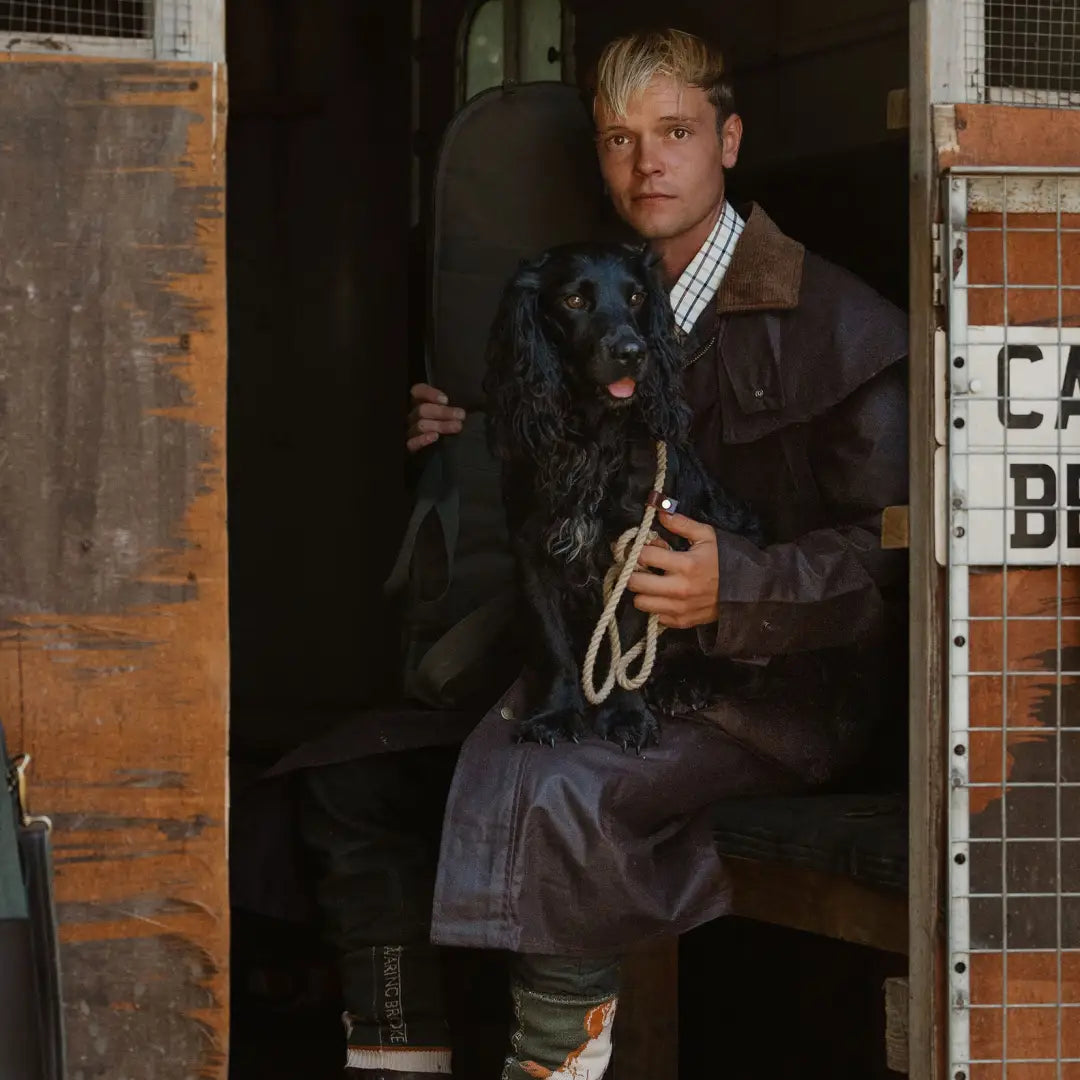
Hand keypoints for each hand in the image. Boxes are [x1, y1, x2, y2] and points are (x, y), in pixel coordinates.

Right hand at [406, 383, 465, 452]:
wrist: (440, 451)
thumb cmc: (450, 423)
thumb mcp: (451, 410)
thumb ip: (453, 404)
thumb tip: (473, 400)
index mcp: (420, 401)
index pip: (418, 391)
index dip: (430, 394)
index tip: (446, 400)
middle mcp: (413, 414)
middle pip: (422, 409)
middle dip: (443, 412)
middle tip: (461, 416)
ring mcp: (410, 430)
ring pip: (421, 425)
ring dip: (440, 425)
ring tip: (457, 427)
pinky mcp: (411, 446)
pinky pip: (412, 443)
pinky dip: (422, 439)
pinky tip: (435, 437)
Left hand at [626, 511, 719, 628]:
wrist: (749, 590)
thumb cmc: (726, 560)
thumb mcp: (707, 536)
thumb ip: (681, 524)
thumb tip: (659, 512)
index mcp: (686, 564)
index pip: (644, 556)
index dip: (639, 549)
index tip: (642, 548)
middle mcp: (679, 589)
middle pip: (635, 583)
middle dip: (634, 572)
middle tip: (641, 567)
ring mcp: (680, 608)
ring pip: (641, 603)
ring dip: (642, 591)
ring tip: (651, 582)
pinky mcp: (682, 622)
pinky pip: (656, 616)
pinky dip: (656, 606)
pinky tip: (664, 596)